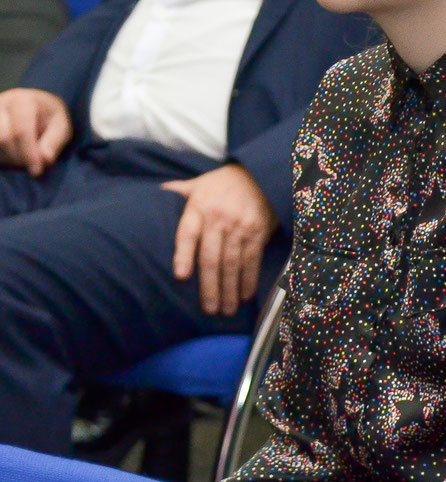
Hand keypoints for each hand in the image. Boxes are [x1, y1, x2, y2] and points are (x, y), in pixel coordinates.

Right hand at [0, 88, 70, 175]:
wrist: (35, 106)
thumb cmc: (50, 117)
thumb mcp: (61, 126)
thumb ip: (54, 142)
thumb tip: (45, 160)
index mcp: (23, 101)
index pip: (21, 131)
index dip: (28, 153)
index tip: (37, 171)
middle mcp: (1, 104)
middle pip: (3, 139)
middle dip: (18, 158)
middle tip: (34, 167)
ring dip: (8, 159)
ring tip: (24, 160)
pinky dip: (1, 157)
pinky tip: (12, 157)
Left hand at [162, 164, 278, 316]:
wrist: (259, 172)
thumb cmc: (223, 183)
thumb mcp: (197, 184)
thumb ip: (176, 193)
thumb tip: (150, 197)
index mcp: (199, 207)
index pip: (188, 234)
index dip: (184, 255)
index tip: (181, 276)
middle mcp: (219, 218)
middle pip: (212, 257)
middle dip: (210, 286)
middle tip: (209, 310)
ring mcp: (241, 226)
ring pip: (233, 263)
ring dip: (230, 289)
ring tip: (226, 310)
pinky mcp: (259, 231)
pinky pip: (253, 259)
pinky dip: (249, 279)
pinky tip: (245, 295)